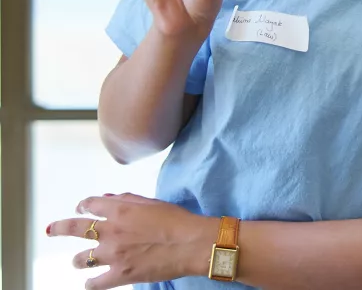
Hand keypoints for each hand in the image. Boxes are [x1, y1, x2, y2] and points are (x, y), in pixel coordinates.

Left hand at [46, 193, 216, 289]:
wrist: (191, 244)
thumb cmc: (178, 220)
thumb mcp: (153, 203)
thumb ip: (127, 199)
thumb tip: (107, 199)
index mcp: (120, 210)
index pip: (90, 205)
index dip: (83, 205)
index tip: (81, 207)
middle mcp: (110, 231)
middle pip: (74, 228)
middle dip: (59, 228)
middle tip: (51, 230)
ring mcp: (112, 255)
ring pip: (80, 259)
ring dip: (79, 259)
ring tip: (80, 261)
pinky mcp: (120, 275)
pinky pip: (94, 283)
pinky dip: (90, 283)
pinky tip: (90, 282)